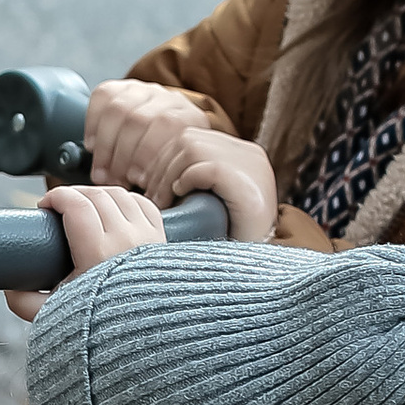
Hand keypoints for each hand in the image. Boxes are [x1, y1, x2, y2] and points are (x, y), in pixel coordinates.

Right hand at [4, 178, 168, 318]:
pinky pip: (142, 204)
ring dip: (97, 195)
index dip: (56, 196)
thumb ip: (24, 303)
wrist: (142, 336)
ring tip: (83, 207)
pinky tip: (112, 211)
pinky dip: (125, 201)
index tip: (44, 206)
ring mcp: (146, 237)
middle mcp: (125, 240)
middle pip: (96, 195)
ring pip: (119, 195)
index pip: (76, 204)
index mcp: (98, 254)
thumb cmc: (99, 325)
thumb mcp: (53, 315)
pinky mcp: (160, 238)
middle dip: (73, 194)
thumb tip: (9, 287)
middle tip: (59, 207)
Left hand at [82, 79, 277, 239]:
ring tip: (159, 200)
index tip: (146, 181)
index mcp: (241, 153)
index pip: (190, 136)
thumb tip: (146, 170)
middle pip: (186, 138)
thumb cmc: (228, 240)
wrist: (258, 268)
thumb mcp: (210, 201)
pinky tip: (178, 198)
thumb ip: (190, 178)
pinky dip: (184, 181)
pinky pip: (202, 167)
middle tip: (148, 193)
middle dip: (160, 165)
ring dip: (166, 174)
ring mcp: (248, 164)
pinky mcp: (244, 179)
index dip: (163, 157)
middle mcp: (247, 152)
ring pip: (190, 148)